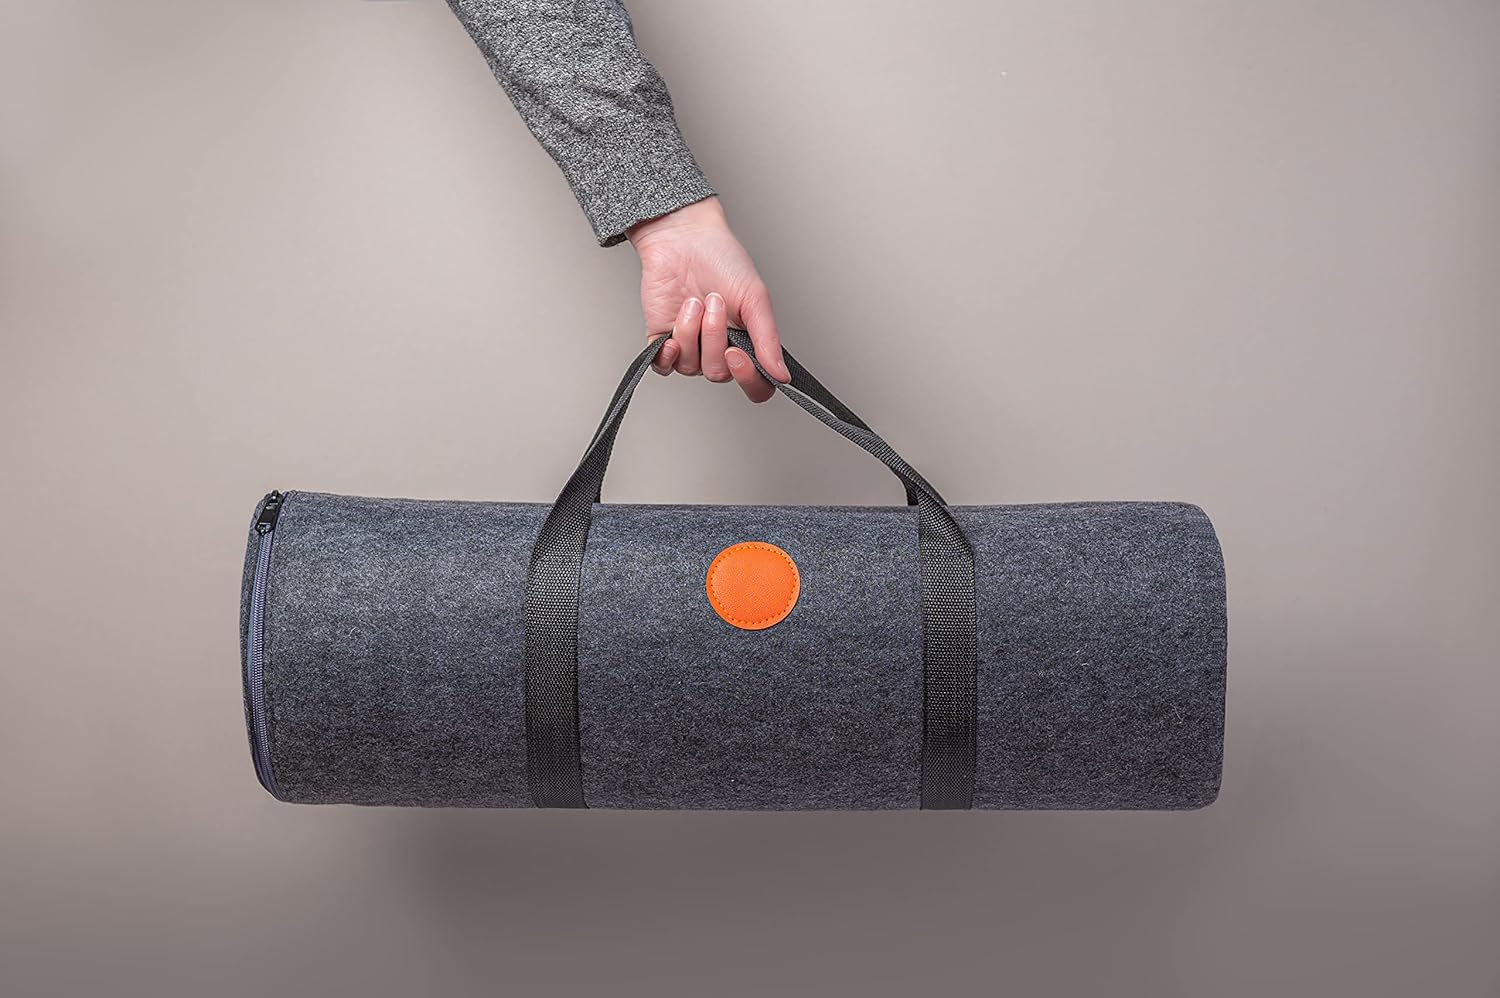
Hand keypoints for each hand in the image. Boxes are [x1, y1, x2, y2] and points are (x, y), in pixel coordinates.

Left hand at [626, 197, 790, 402]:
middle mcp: (718, 349)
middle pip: (718, 373)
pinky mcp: (661, 339)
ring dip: (691, 332)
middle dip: (714, 337)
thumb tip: (781, 375)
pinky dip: (666, 356)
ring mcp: (689, 346)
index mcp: (746, 342)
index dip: (747, 379)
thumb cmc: (722, 259)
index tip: (736, 354)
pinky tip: (671, 336)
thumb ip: (767, 340)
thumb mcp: (755, 298)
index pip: (754, 384)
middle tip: (714, 302)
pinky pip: (663, 367)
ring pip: (690, 367)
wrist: (683, 237)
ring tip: (694, 301)